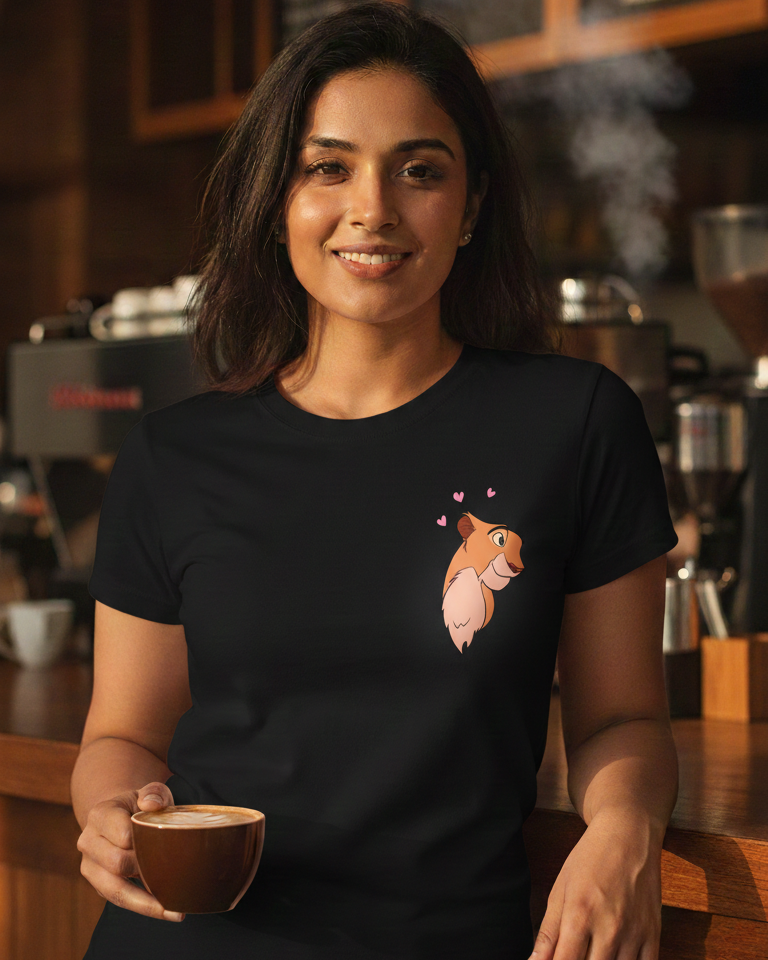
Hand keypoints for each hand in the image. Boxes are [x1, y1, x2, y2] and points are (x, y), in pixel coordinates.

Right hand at [77, 781, 184, 921]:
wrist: (119, 817)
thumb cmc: (139, 805)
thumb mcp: (149, 792)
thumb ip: (154, 792)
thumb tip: (151, 805)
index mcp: (100, 814)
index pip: (123, 834)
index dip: (145, 841)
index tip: (166, 845)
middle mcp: (88, 841)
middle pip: (117, 863)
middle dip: (147, 869)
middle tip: (175, 871)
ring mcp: (90, 866)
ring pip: (115, 891)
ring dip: (147, 902)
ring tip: (175, 910)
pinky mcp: (98, 885)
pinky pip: (119, 901)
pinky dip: (143, 907)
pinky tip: (166, 911)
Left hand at [530, 810, 662, 959]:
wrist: (628, 835)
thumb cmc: (590, 859)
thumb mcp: (560, 889)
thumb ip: (548, 931)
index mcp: (579, 914)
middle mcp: (609, 928)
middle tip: (576, 951)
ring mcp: (634, 933)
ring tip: (593, 952)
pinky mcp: (654, 934)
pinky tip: (615, 956)